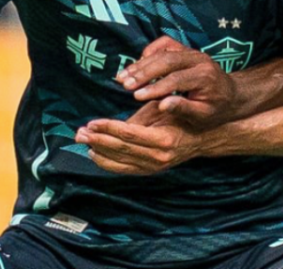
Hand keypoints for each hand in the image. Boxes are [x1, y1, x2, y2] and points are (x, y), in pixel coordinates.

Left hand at [76, 118, 201, 174]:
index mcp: (164, 139)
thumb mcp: (165, 110)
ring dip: (98, 151)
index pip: (129, 134)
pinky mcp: (150, 171)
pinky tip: (94, 154)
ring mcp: (154, 167)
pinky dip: (106, 163)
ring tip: (83, 141)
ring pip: (119, 161)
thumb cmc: (183, 118)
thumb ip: (141, 117)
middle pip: (120, 149)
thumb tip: (112, 123)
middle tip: (80, 132)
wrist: (202, 138)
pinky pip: (123, 169)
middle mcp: (158, 157)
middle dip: (97, 140)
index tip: (92, 121)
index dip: (108, 127)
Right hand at [116, 36, 237, 129]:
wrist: (230, 94)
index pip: (177, 79)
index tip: (136, 96)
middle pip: (168, 60)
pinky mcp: (185, 49)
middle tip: (124, 85)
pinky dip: (149, 52)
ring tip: (121, 78)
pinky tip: (136, 66)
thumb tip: (161, 105)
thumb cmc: (215, 109)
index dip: (155, 87)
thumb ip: (183, 109)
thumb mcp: (203, 115)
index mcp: (206, 77)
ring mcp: (192, 52)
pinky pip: (164, 44)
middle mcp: (200, 60)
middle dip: (144, 73)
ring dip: (141, 64)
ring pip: (164, 51)